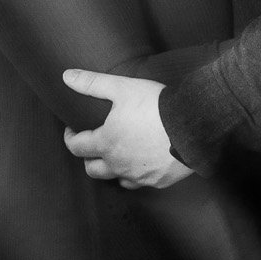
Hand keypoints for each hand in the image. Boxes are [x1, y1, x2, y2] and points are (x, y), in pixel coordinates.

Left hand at [61, 70, 193, 188]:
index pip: (76, 147)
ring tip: (117, 154)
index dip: (70, 138)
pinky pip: (141, 182)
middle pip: (92, 170)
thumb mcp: (121, 88)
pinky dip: (136, 174)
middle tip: (93, 145)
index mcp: (106, 143)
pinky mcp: (158, 181)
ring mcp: (139, 175)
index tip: (72, 130)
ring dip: (111, 168)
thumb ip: (92, 83)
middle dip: (88, 158)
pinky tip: (141, 163)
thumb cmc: (155, 105)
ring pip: (116, 179)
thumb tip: (67, 77)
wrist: (193, 124)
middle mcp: (119, 164)